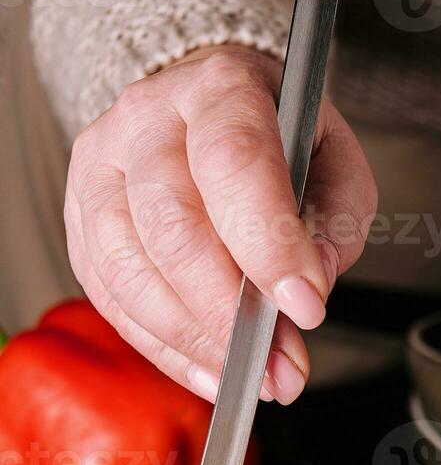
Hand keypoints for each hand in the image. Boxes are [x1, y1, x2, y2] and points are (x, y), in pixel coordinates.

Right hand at [65, 45, 376, 403]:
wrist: (209, 118)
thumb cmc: (276, 143)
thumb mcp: (332, 162)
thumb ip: (335, 218)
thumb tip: (312, 280)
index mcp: (219, 88)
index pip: (234, 162)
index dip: (268, 243)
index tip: (305, 306)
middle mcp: (146, 121)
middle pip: (172, 226)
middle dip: (230, 312)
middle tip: (281, 362)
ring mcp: (101, 172)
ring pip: (131, 272)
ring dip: (196, 342)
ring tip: (254, 376)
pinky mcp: (81, 224)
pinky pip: (113, 302)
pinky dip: (166, 350)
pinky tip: (210, 371)